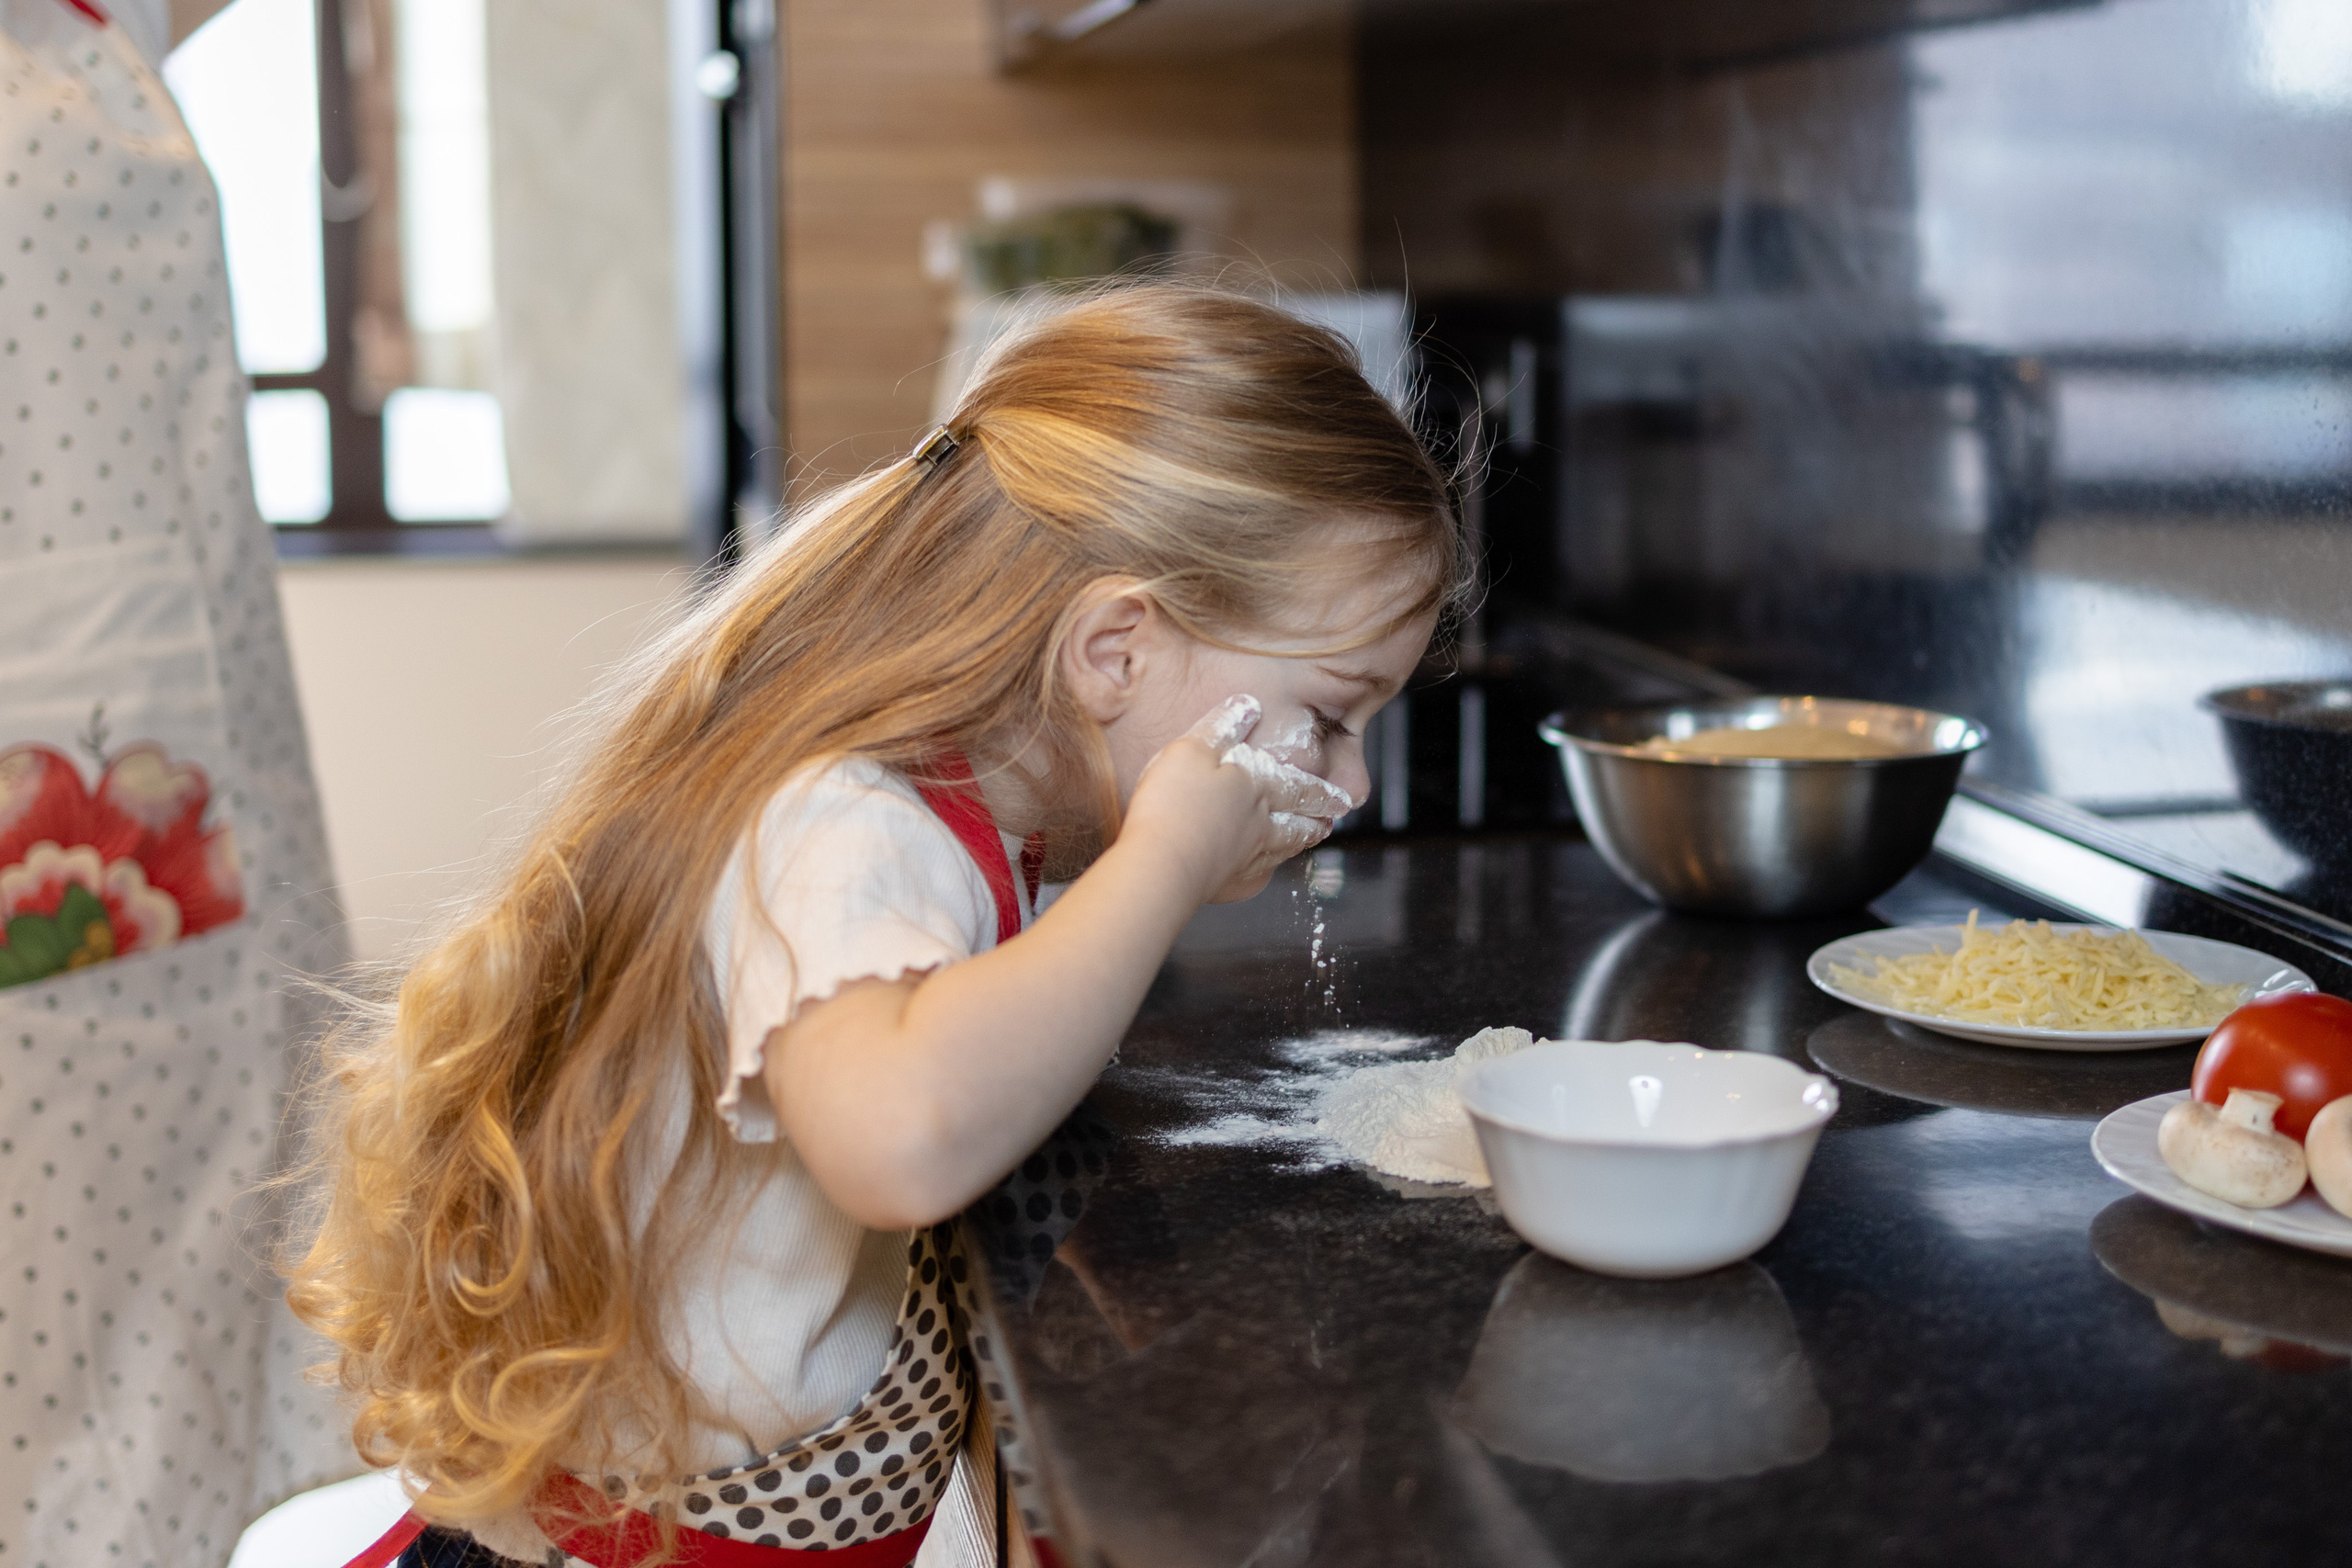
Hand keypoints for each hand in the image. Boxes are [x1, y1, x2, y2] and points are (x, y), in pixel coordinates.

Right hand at [1122, 694, 1357, 903]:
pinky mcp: (1229, 885)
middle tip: (1331, 821)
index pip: (1301, 789)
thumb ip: (1223, 726)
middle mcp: (1261, 825)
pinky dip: (1266, 871)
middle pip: (1298, 824)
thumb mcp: (1193, 748)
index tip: (1343, 798)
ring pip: (1282, 850)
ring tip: (1307, 840)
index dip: (1323, 793)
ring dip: (1298, 843)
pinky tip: (1260, 872)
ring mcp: (1247, 859)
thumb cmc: (1174, 802)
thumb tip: (1250, 706)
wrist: (1161, 863)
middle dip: (1316, 820)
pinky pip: (1256, 877)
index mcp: (1258, 788)